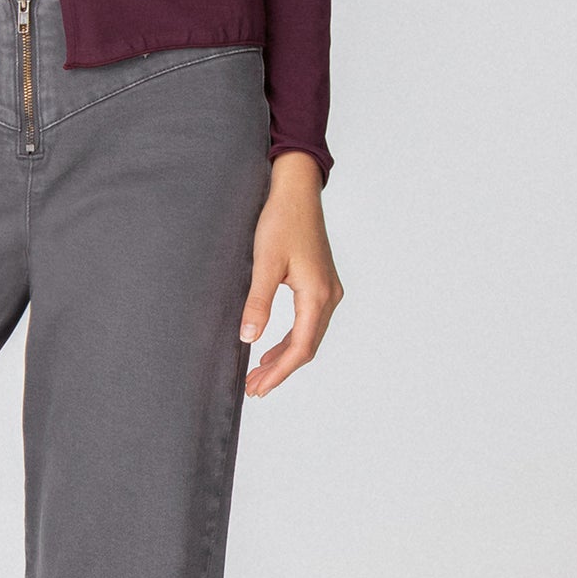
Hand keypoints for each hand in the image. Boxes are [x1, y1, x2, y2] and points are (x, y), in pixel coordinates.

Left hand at [238, 151, 342, 396]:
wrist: (297, 190)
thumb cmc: (281, 221)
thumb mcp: (265, 262)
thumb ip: (258, 302)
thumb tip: (248, 338)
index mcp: (317, 295)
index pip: (299, 348)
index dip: (278, 372)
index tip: (257, 387)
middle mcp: (329, 296)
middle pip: (306, 346)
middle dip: (280, 369)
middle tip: (254, 387)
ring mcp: (328, 289)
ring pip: (309, 335)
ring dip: (285, 355)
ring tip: (259, 372)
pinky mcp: (322, 281)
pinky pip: (309, 321)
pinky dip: (291, 338)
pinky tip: (273, 344)